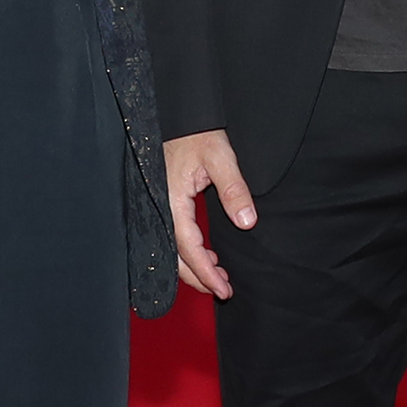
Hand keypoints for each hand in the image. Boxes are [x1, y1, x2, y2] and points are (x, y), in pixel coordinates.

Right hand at [164, 129, 256, 301]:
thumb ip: (233, 189)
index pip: (188, 247)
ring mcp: (160, 206)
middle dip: (198, 277)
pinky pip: (172, 236)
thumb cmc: (197, 133)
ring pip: (172, 249)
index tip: (223, 289)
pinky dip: (188, 252)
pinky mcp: (164, 202)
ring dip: (194, 266)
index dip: (205, 272)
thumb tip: (246, 222)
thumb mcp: (220, 157)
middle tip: (223, 291)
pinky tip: (206, 255)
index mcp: (172, 200)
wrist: (180, 116)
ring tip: (218, 277)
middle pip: (175, 256)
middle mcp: (161, 207)